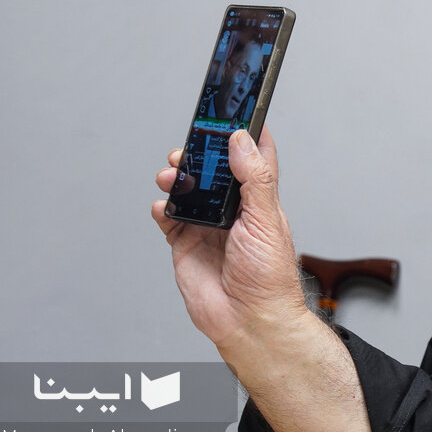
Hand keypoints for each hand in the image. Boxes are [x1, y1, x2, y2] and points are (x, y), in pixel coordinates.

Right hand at [152, 128, 307, 349]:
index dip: (244, 134)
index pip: (253, 158)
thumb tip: (242, 141)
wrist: (249, 320)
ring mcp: (208, 227)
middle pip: (213, 171)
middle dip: (198, 154)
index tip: (233, 111)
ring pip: (187, 191)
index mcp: (258, 201)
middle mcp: (233, 211)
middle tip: (188, 144)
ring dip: (177, 178)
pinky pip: (168, 219)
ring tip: (171, 174)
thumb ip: (255, 179)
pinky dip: (162, 209)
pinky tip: (162, 205)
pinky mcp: (186, 245)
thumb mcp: (267, 220)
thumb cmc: (269, 277)